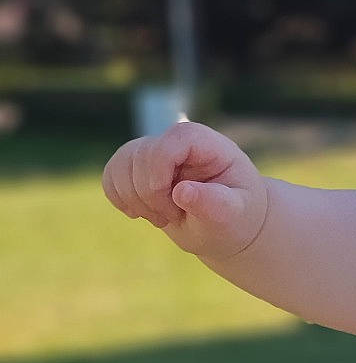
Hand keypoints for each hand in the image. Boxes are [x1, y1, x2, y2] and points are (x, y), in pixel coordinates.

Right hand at [101, 121, 269, 261]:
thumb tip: (182, 191)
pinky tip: (140, 212)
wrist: (227, 223)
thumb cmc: (237, 216)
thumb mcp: (234, 214)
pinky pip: (111, 174)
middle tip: (174, 217)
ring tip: (160, 217)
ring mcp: (154, 151)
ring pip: (119, 165)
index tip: (174, 207)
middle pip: (139, 158)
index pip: (166, 146)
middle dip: (150, 197)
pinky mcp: (137, 166)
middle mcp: (175, 139)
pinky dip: (119, 197)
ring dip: (133, 199)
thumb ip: (215, 203)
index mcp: (203, 142)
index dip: (159, 177)